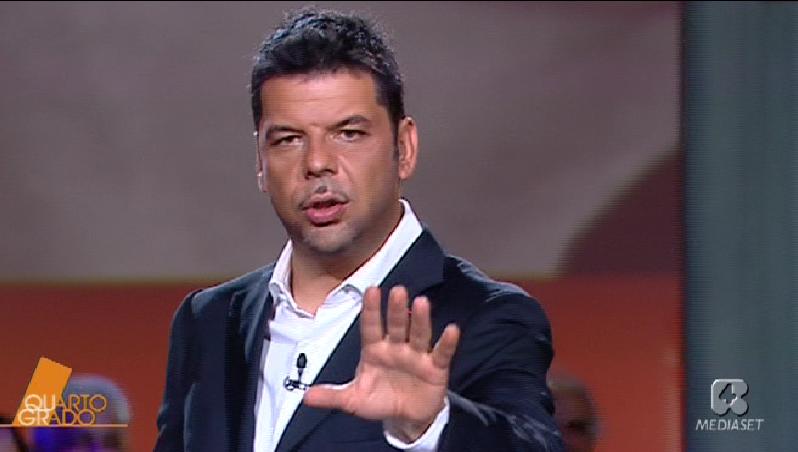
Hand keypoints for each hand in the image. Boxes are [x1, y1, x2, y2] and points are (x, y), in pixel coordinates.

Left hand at [303, 286, 459, 442]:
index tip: (371, 290)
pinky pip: (441, 353)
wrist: (406, 418)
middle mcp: (396, 347)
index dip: (371, 310)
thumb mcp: (354, 400)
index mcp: (375, 350)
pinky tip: (452, 329)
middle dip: (397, 309)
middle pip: (397, 325)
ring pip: (418, 334)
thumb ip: (332, 396)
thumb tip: (305, 397)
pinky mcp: (435, 368)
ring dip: (420, 319)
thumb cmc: (379, 401)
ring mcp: (416, 355)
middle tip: (397, 290)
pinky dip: (447, 342)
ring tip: (422, 302)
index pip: (371, 327)